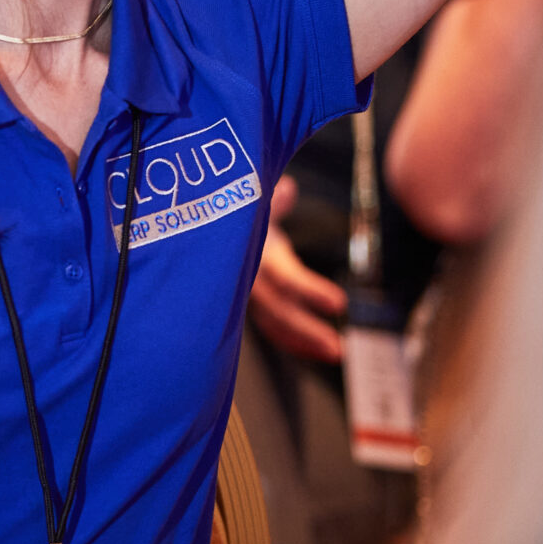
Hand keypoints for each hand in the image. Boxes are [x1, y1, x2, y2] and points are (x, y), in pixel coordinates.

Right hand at [249, 179, 346, 365]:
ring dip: (303, 342)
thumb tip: (287, 190)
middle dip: (307, 331)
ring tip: (335, 353)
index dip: (310, 291)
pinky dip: (293, 340)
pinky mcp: (250, 302)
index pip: (284, 277)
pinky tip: (317, 351)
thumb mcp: (253, 195)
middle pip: (278, 311)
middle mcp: (247, 278)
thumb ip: (272, 199)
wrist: (202, 218)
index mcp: (253, 252)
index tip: (340, 304)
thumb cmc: (235, 203)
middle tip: (339, 350)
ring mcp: (246, 294)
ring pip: (273, 324)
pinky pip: (271, 326)